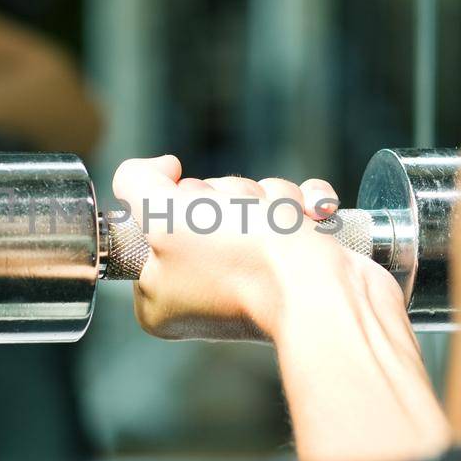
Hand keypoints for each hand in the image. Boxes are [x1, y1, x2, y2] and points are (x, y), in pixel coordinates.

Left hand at [110, 155, 345, 341]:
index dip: (177, 204)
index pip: (153, 215)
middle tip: (241, 226)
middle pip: (203, 201)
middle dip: (230, 199)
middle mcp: (200, 290)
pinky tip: (309, 219)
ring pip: (248, 199)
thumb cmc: (242, 262)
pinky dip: (302, 205)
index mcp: (158, 293)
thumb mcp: (161, 215)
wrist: (325, 292)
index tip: (192, 221)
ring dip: (270, 200)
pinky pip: (290, 208)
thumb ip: (135, 181)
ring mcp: (249, 278)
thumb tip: (163, 167)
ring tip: (280, 230)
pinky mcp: (292, 265)